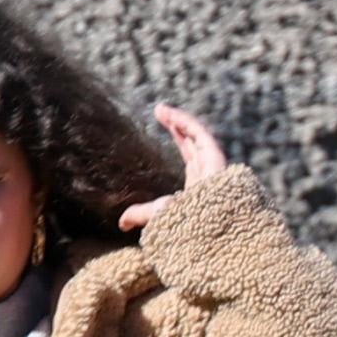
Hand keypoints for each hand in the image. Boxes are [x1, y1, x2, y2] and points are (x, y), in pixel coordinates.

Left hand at [118, 104, 228, 231]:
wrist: (203, 227)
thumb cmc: (184, 224)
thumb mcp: (158, 215)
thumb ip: (140, 215)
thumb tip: (121, 223)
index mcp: (199, 184)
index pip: (191, 155)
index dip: (180, 138)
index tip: (167, 125)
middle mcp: (208, 173)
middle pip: (193, 141)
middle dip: (178, 125)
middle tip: (160, 111)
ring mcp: (213, 165)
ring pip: (196, 135)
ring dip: (179, 120)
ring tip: (160, 109)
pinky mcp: (215, 158)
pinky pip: (201, 135)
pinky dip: (187, 124)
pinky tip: (172, 116)